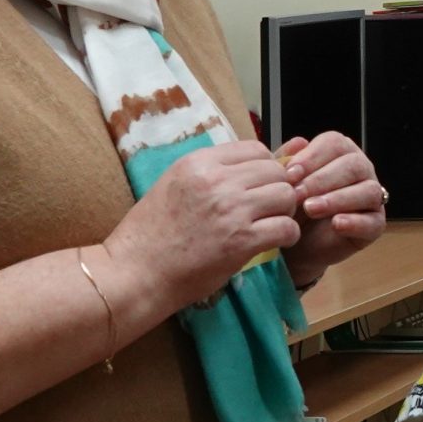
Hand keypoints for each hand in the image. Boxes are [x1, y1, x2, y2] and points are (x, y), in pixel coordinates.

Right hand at [101, 140, 301, 315]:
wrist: (135, 272)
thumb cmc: (149, 234)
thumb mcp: (173, 185)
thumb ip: (208, 174)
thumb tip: (246, 170)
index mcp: (198, 162)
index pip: (255, 149)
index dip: (265, 167)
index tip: (260, 186)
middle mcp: (216, 180)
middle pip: (275, 171)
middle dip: (278, 188)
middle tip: (270, 208)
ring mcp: (231, 209)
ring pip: (286, 195)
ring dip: (285, 211)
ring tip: (273, 224)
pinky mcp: (242, 240)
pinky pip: (286, 227)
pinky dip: (288, 235)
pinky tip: (277, 242)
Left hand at [278, 132, 387, 287]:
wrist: (295, 244)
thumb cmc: (292, 206)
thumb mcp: (282, 182)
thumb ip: (285, 161)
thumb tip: (298, 142)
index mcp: (340, 153)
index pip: (335, 143)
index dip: (312, 157)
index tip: (289, 174)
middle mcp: (361, 170)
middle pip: (353, 164)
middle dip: (322, 179)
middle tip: (296, 194)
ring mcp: (372, 197)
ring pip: (367, 190)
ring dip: (337, 199)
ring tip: (311, 209)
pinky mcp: (375, 224)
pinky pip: (373, 221)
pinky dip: (355, 222)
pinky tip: (336, 224)